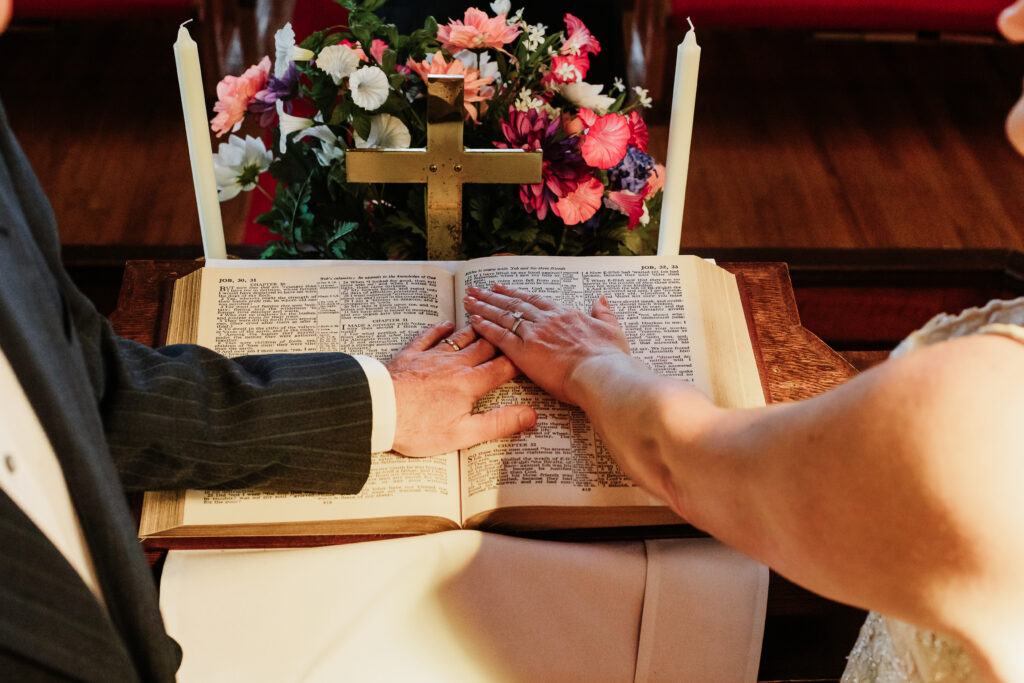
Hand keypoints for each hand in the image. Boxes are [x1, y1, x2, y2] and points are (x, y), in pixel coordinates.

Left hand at [387, 321, 535, 456]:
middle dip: (501, 339)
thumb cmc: (418, 428)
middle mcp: (455, 365)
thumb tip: (530, 416)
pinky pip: (429, 335)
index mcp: (470, 384)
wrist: (378, 410)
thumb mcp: (463, 433)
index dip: (519, 361)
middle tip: (513, 329)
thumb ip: (499, 423)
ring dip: (476, 329)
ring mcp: (432, 356)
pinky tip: (446, 324)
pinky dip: (440, 328)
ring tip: (488, 320)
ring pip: (461, 337)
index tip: (530, 355)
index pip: (503, 368)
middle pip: (484, 347)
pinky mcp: (410, 354)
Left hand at [464, 284, 629, 404]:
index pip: (535, 300)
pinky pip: (500, 336)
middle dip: (492, 296)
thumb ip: (604, 313)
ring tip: (468, 299)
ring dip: (483, 306)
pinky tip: (473, 321)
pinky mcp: (524, 352)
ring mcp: (534, 334)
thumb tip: (601, 299)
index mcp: (566, 314)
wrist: (602, 374)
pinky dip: (485, 327)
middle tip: (476, 288)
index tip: (502, 288)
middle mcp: (546, 320)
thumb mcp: (612, 330)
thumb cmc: (610, 358)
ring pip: (503, 316)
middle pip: (513, 304)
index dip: (516, 294)